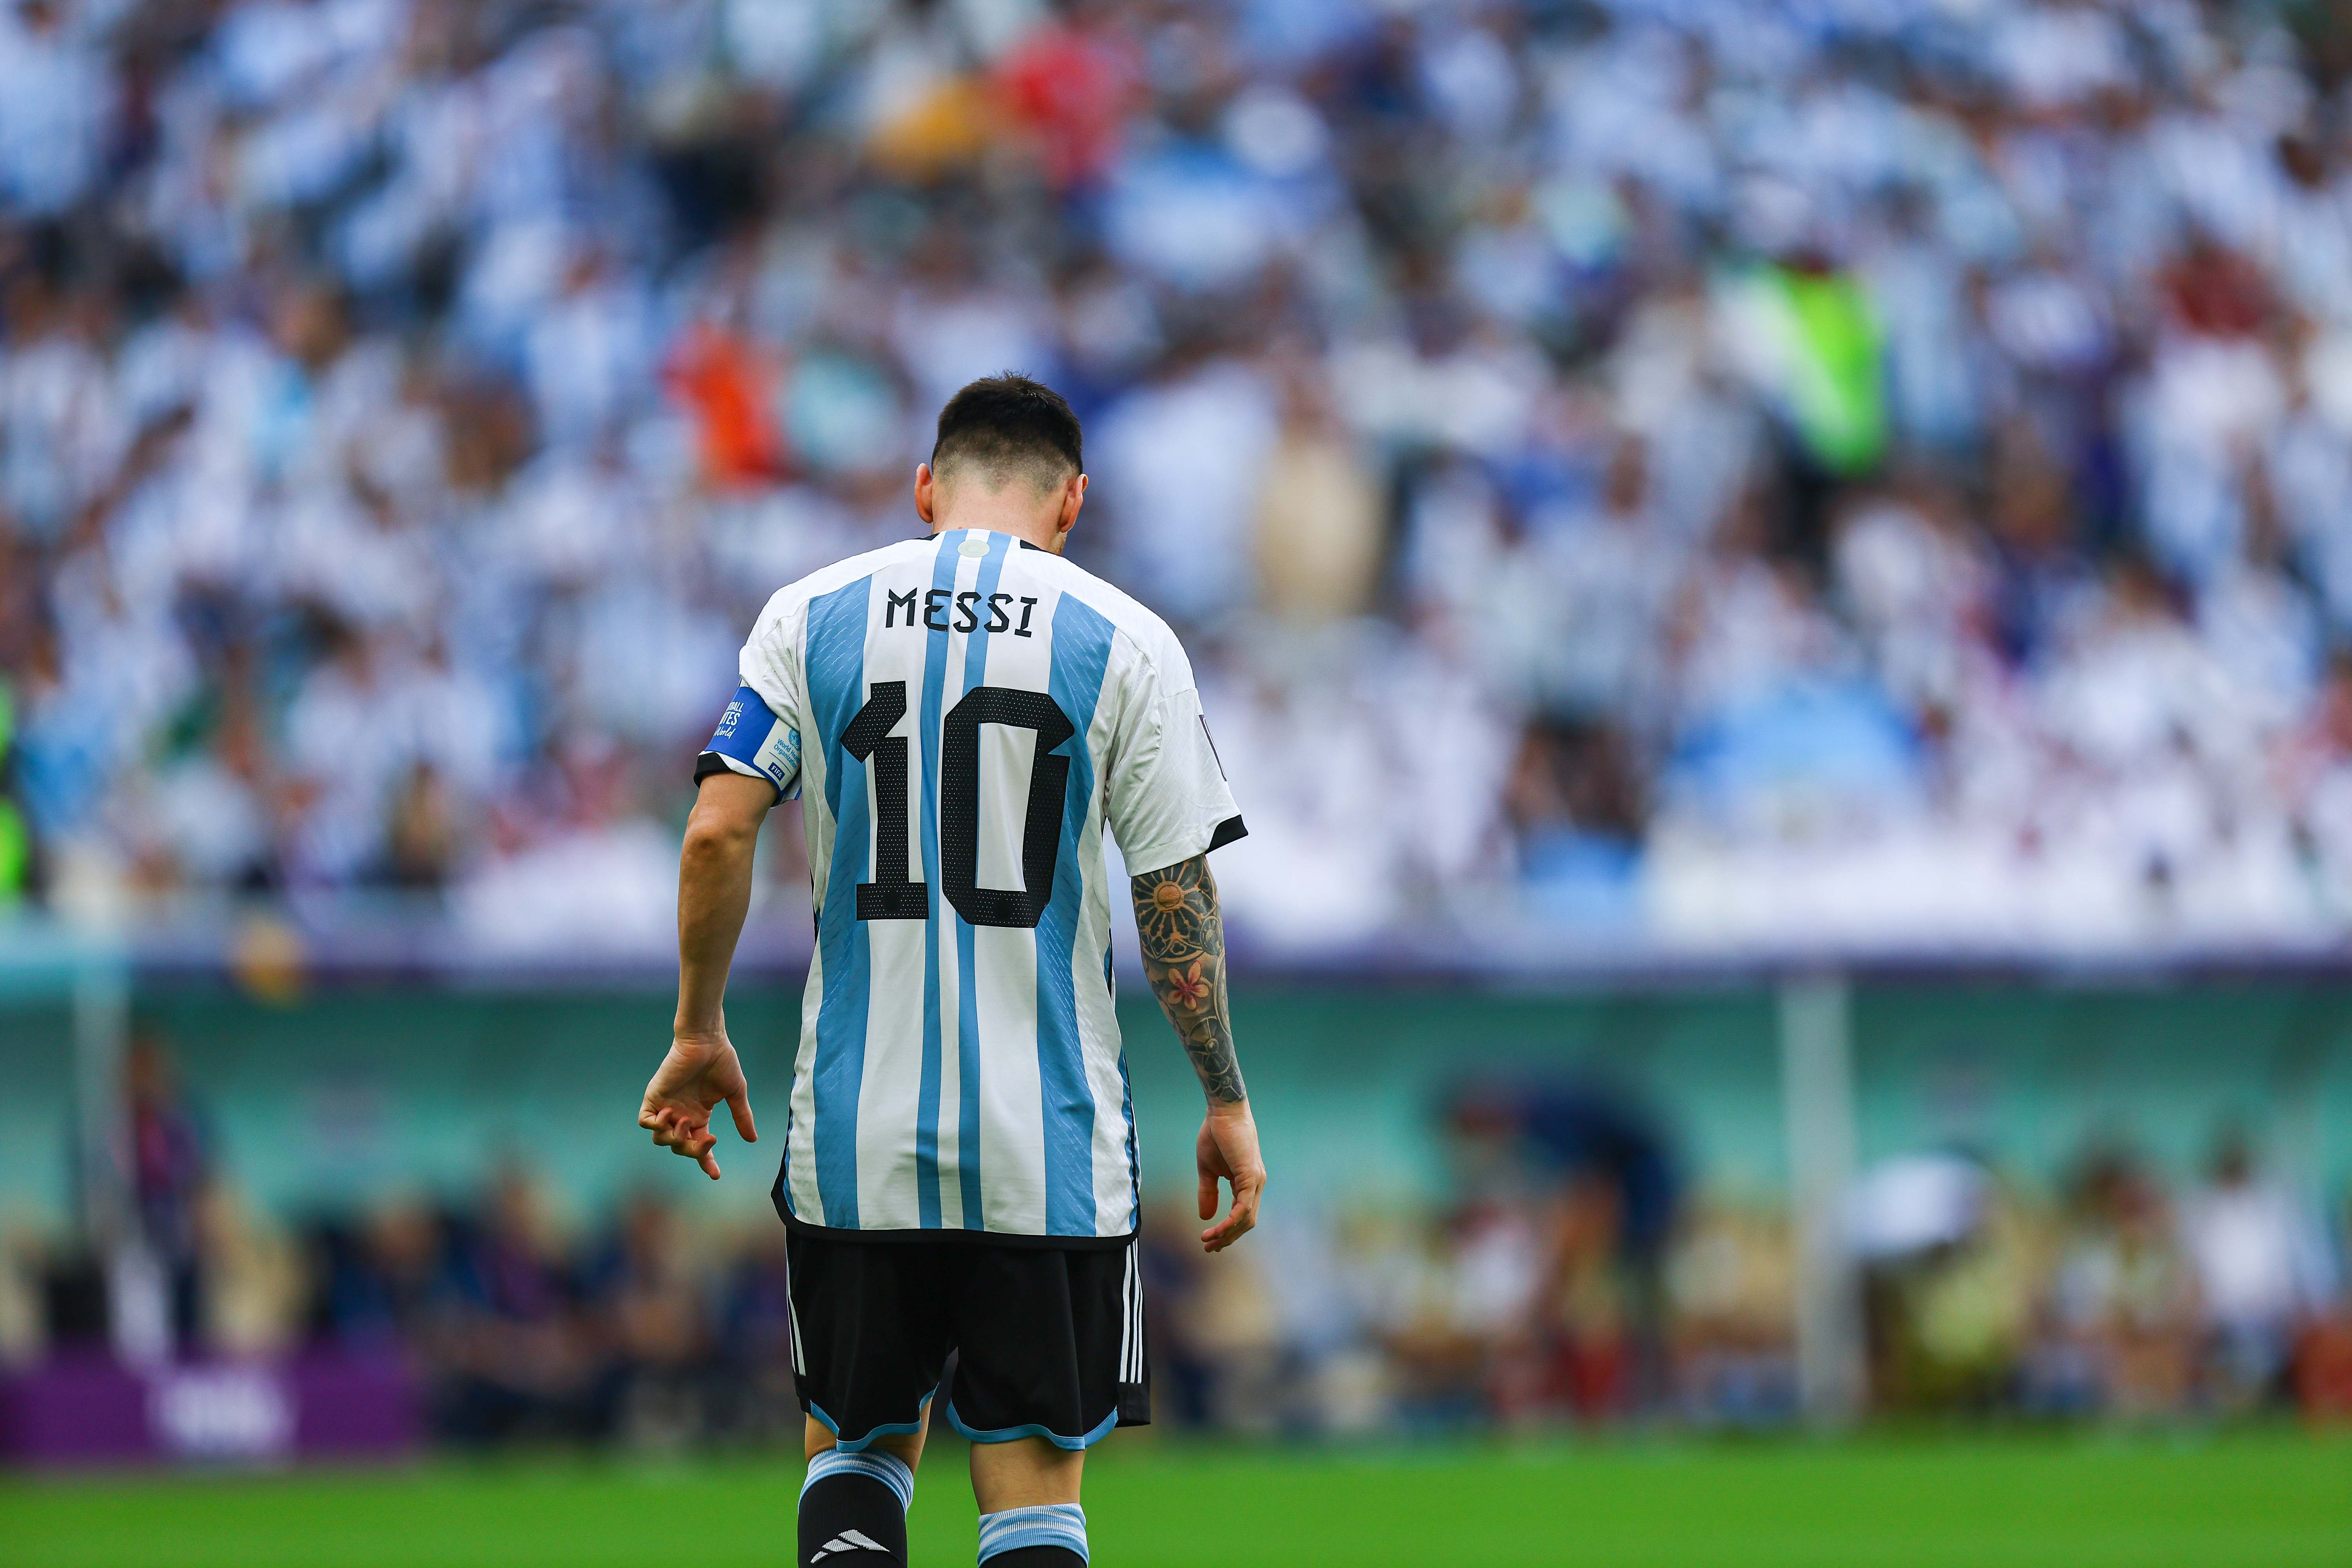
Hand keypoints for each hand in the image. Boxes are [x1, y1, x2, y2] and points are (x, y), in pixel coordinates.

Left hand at [638, 1030, 755, 1179]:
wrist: (707, 1041)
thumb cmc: (722, 1062)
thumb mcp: (735, 1094)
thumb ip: (742, 1117)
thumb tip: (752, 1139)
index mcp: (699, 1117)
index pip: (699, 1147)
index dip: (706, 1162)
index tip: (716, 1174)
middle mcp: (681, 1115)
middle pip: (680, 1147)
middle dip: (694, 1150)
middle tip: (709, 1139)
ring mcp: (666, 1107)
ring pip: (661, 1139)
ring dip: (674, 1138)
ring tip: (686, 1122)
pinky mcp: (654, 1097)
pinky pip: (645, 1121)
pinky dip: (655, 1125)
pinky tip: (669, 1115)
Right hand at [1195, 1101, 1264, 1252]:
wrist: (1222, 1111)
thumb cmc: (1216, 1135)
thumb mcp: (1207, 1169)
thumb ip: (1208, 1192)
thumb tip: (1205, 1217)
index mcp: (1247, 1183)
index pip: (1241, 1215)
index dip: (1227, 1231)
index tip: (1209, 1241)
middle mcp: (1256, 1184)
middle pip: (1246, 1222)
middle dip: (1227, 1238)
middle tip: (1208, 1248)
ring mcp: (1256, 1181)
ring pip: (1246, 1219)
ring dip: (1227, 1234)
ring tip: (1208, 1241)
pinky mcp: (1251, 1176)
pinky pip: (1244, 1207)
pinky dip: (1231, 1222)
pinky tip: (1217, 1229)